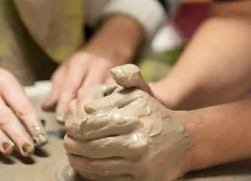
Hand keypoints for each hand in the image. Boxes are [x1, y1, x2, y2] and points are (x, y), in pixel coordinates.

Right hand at [0, 38, 47, 155]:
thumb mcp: (5, 79)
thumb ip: (17, 97)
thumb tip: (32, 122)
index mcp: (3, 81)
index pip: (21, 105)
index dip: (32, 122)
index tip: (40, 136)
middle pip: (5, 117)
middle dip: (18, 135)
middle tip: (28, 149)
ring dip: (0, 140)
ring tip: (10, 150)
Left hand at [43, 15, 144, 121]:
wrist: (111, 48)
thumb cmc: (85, 62)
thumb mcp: (67, 69)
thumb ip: (58, 87)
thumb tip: (47, 107)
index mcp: (81, 62)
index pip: (71, 85)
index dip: (65, 103)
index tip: (60, 119)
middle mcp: (98, 67)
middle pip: (89, 91)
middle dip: (80, 110)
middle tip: (73, 126)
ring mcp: (114, 74)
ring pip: (104, 96)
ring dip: (95, 112)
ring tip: (87, 128)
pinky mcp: (125, 81)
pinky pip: (117, 97)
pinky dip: (109, 109)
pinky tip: (104, 121)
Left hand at [64, 65, 192, 180]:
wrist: (184, 141)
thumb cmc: (156, 115)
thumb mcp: (142, 93)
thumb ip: (126, 79)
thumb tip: (98, 90)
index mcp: (134, 118)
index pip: (91, 125)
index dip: (75, 126)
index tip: (69, 125)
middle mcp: (136, 142)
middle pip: (90, 147)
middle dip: (72, 144)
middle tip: (66, 141)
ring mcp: (138, 164)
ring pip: (95, 165)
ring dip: (78, 160)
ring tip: (72, 154)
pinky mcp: (140, 180)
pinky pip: (107, 179)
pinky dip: (91, 174)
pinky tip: (86, 166)